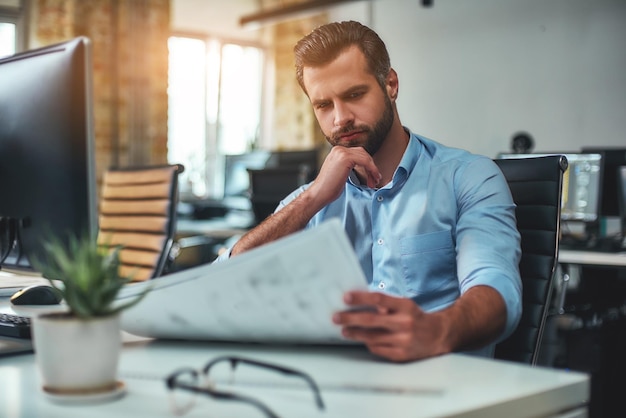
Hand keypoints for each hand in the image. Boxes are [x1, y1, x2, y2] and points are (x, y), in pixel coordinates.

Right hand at [307, 146, 380, 205]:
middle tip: (375, 180)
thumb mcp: (341, 173)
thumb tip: (366, 168)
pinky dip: (372, 169)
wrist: (319, 194)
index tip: (372, 178)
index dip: (368, 165)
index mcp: (337, 151)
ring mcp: (341, 152)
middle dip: (371, 167)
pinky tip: (373, 178)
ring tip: (374, 182)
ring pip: (366, 157)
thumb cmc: (329, 188)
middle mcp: (339, 149)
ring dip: (373, 170)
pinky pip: (365, 161)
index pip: (358, 154)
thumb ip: (350, 166)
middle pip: (363, 153)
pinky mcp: (345, 158)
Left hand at [333, 291, 450, 361]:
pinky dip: (368, 344)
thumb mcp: (405, 305)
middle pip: (372, 321)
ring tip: (344, 330)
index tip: (346, 297)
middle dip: (351, 318)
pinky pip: (378, 349)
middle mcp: (405, 323)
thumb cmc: (416, 317)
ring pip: (372, 337)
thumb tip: (359, 302)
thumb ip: (386, 304)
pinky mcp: (401, 355)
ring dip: (355, 333)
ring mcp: (403, 341)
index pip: (380, 300)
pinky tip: (362, 339)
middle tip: (336, 317)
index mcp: (406, 307)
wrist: (438, 336)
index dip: (361, 298)